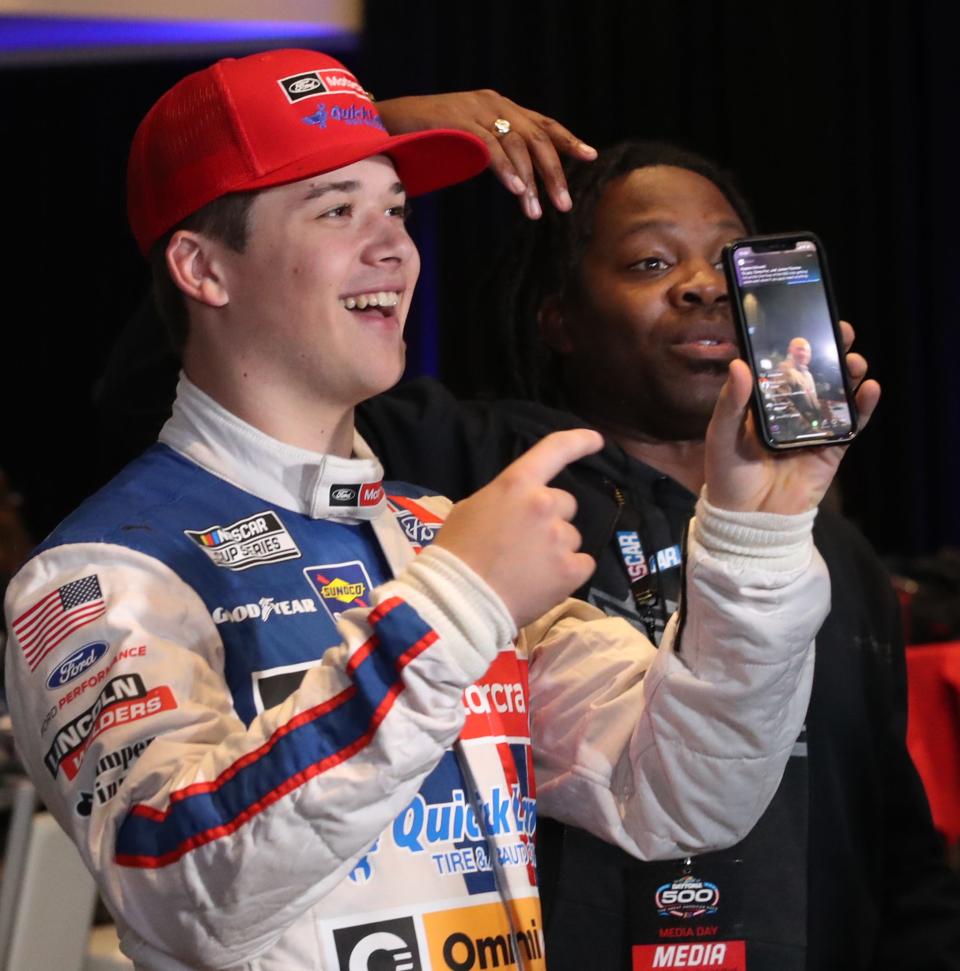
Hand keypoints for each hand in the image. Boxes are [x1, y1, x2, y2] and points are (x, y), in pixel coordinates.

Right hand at [376, 91, 596, 218]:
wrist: (388, 122)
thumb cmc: (427, 138)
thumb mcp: (468, 142)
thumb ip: (493, 151)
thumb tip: (519, 179)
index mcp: (499, 105)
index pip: (542, 122)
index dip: (567, 140)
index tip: (590, 157)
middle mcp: (493, 103)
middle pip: (537, 138)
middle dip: (554, 173)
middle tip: (565, 205)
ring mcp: (476, 110)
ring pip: (517, 146)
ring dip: (530, 183)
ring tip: (537, 212)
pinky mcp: (458, 122)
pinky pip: (490, 148)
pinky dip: (506, 171)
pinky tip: (518, 192)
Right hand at [434, 429, 602, 626]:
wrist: (460, 601)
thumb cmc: (456, 553)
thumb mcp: (470, 510)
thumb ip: (502, 501)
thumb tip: (515, 508)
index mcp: (516, 484)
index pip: (555, 450)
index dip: (579, 441)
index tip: (596, 441)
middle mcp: (544, 504)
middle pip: (565, 504)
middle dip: (552, 519)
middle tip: (526, 543)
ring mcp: (560, 537)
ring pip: (571, 537)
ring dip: (557, 549)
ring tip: (528, 569)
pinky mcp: (572, 569)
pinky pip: (583, 564)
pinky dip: (568, 572)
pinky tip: (544, 582)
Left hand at [704, 322, 880, 514]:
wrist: (747, 520)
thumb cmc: (728, 476)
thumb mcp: (721, 436)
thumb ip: (731, 402)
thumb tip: (738, 364)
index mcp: (763, 404)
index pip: (781, 367)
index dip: (794, 345)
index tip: (803, 321)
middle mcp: (790, 412)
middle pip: (814, 375)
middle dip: (828, 352)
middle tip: (838, 330)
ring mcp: (813, 430)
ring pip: (836, 395)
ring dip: (848, 374)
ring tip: (853, 359)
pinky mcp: (831, 450)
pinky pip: (851, 425)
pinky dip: (862, 407)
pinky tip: (869, 388)